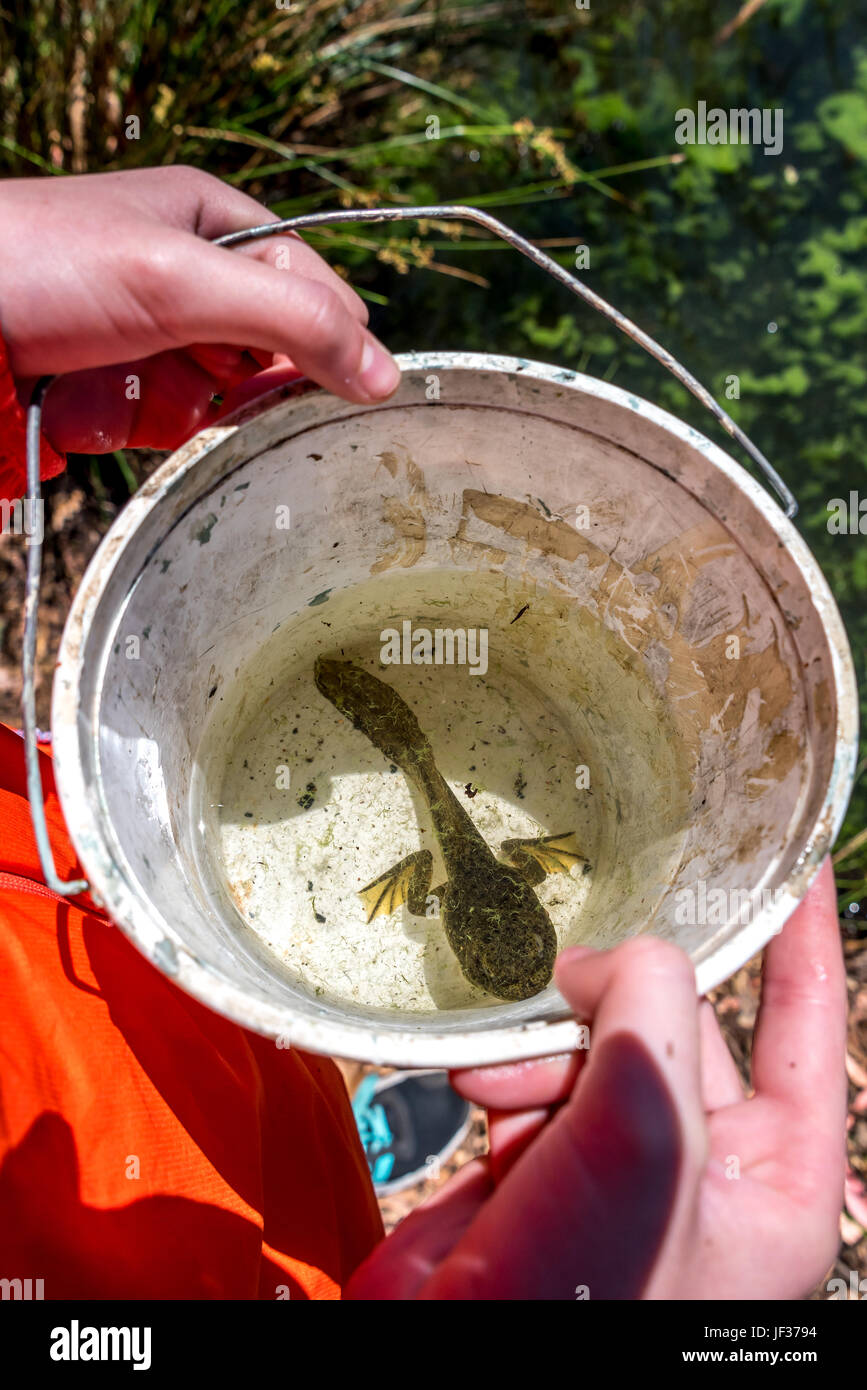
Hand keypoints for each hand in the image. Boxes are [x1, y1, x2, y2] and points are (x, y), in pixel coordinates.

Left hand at [0, 167, 399, 452]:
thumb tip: (382, 372)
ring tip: (101, 375)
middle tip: (191, 373)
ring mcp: (147, 336)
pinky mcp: (112, 386)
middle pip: (261, 357)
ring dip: (158, 405)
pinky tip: (72, 399)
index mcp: (211, 224)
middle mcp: (185, 279)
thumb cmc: (38, 263)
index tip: (345, 389)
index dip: (328, 339)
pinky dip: (116, 422)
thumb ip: (291, 320)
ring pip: (207, 401)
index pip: (310, 288)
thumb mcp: (180, 279)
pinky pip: (152, 424)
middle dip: (224, 382)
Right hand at [346, 858, 846, 1299]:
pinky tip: (475, 1077)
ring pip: (593, 1040)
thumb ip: (647, 1009)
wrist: (449, 1362)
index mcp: (772, 1181)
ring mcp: (617, 1167)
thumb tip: (597, 962)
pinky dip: (502, 1061)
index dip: (802, 942)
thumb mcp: (647, 1134)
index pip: (804, 1032)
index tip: (797, 868)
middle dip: (620, 996)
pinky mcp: (538, 1164)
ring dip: (544, 1037)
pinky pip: (531, 1070)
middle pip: (677, 1023)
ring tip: (502, 1065)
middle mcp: (703, 1169)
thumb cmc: (581, 1298)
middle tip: (569, 981)